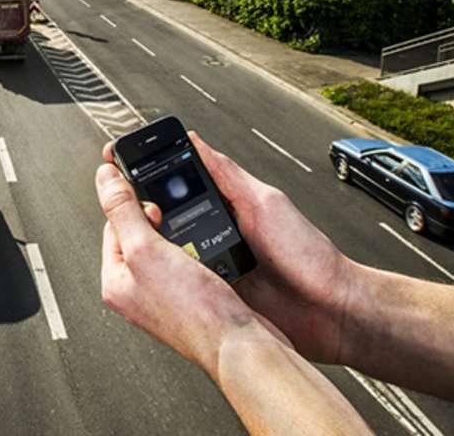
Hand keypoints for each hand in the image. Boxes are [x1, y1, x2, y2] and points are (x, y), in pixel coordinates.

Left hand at [96, 160, 262, 373]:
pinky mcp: (188, 299)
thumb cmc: (194, 311)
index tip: (154, 205)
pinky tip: (207, 259)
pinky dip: (198, 254)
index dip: (133, 207)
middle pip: (140, 235)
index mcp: (114, 281)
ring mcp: (162, 297)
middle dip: (160, 224)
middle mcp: (135, 291)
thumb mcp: (147, 248)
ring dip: (182, 238)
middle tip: (175, 230)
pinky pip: (188, 264)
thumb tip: (104, 178)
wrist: (238, 345)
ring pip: (167, 248)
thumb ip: (122, 210)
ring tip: (194, 248)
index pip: (112, 225)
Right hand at [99, 133, 358, 364]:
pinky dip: (174, 280)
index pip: (182, 182)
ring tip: (141, 243)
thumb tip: (195, 141)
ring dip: (158, 250)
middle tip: (125, 208)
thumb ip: (229, 175)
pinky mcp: (217, 293)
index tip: (122, 161)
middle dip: (145, 214)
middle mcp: (218, 232)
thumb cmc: (309, 254)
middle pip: (169, 219)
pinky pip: (186, 283)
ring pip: (171, 253)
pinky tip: (165, 276)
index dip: (152, 173)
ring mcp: (216, 265)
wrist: (331, 311)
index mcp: (229, 204)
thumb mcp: (265, 203)